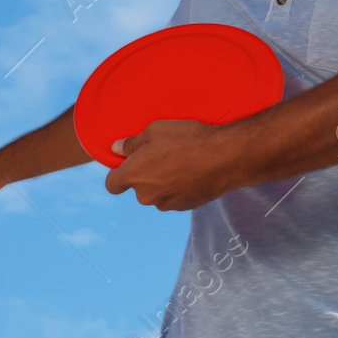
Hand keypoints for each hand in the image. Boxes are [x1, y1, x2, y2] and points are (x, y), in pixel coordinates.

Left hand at [103, 120, 242, 211]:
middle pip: (137, 187)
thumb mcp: (155, 130)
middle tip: (160, 155)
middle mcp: (147, 195)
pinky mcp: (185, 207)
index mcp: (134, 176)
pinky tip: (191, 171)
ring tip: (180, 161)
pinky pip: (174, 196)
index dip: (116, 174)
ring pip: (157, 193)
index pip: (112, 185)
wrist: (224, 158)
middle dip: (144, 174)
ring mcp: (166, 203)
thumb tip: (116, 149)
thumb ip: (131, 143)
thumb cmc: (187, 140)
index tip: (126, 163)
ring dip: (162, 182)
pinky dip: (178, 187)